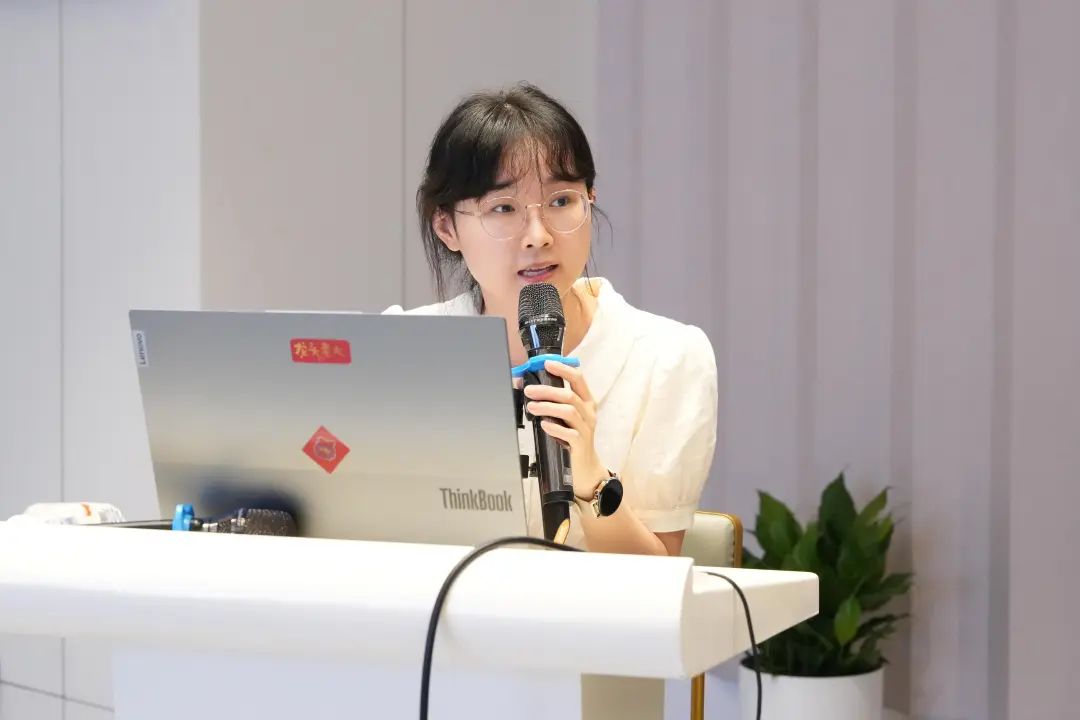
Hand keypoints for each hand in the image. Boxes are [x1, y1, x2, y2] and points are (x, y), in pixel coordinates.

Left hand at [523, 360, 605, 499]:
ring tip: (531, 407)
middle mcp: (589, 413)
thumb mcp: (566, 417)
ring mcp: (586, 428)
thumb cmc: (572, 438)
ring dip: (548, 406)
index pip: (578, 379)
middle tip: (529, 390)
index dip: (563, 369)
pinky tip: (544, 424)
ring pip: (569, 411)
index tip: (546, 364)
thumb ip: (554, 403)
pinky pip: (570, 433)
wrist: (585, 467)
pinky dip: (555, 427)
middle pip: (569, 395)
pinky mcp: (581, 444)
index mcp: (587, 401)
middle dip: (547, 390)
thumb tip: (530, 389)